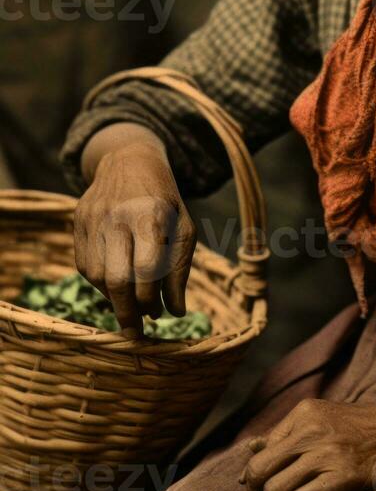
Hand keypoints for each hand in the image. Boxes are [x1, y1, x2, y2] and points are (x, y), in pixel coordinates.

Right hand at [73, 139, 196, 335]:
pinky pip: (84, 266)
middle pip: (117, 278)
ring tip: (129, 304)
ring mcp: (94, 218)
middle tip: (136, 331)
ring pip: (97, 276)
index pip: (147, 270)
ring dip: (113, 299)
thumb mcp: (183, 226)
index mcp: (151, 214)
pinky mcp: (78, 222)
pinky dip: (100, 283)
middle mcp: (118, 216)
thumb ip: (180, 268)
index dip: (151, 300)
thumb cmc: (164, 198)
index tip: (157, 317)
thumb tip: (177, 312)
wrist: (129, 159)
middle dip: (127, 312)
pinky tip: (115, 284)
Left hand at [240, 396, 375, 490]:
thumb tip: (250, 448)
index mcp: (303, 412)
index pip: (260, 450)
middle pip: (260, 470)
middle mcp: (310, 430)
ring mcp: (326, 453)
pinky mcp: (342, 476)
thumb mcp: (320, 418)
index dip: (252, 477)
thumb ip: (286, 433)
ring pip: (275, 489)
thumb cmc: (358, 429)